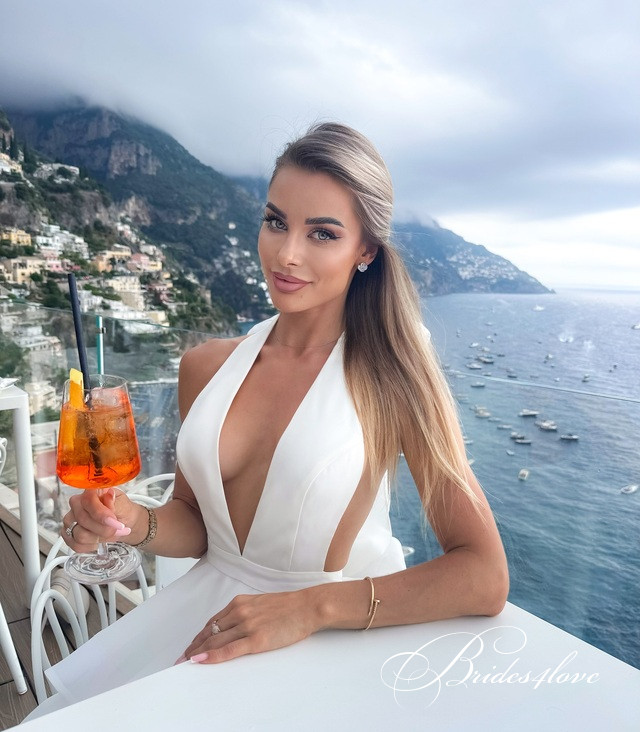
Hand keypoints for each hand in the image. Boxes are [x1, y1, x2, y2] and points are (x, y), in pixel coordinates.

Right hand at [62, 488, 142, 551]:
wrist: (123, 523)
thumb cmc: (123, 511)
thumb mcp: (124, 504)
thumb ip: (115, 502)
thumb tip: (109, 495)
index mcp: (91, 491)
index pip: (88, 500)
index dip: (100, 513)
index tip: (114, 522)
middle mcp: (77, 504)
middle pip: (83, 520)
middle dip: (104, 529)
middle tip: (118, 528)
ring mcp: (71, 519)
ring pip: (80, 535)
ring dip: (100, 538)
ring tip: (112, 533)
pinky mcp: (69, 534)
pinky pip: (76, 545)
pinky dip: (92, 546)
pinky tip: (101, 540)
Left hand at [177, 590, 319, 664]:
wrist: (307, 607)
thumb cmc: (288, 607)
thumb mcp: (260, 604)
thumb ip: (245, 613)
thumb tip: (232, 627)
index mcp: (240, 603)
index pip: (212, 622)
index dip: (198, 637)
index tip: (189, 647)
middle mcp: (239, 612)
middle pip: (209, 632)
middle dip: (193, 647)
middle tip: (180, 659)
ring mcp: (247, 625)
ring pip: (215, 640)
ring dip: (198, 652)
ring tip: (186, 663)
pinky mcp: (257, 639)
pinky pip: (229, 649)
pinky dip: (213, 655)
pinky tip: (201, 660)